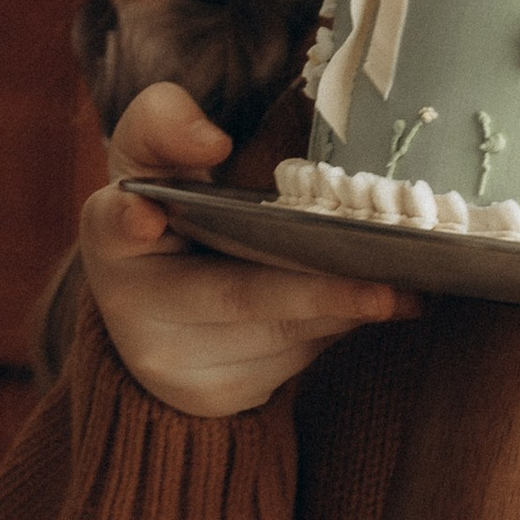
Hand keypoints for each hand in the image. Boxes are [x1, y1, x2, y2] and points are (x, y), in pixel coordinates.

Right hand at [78, 81, 417, 419]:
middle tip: (390, 289)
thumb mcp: (154, 161)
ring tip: (406, 290)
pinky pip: (293, 358)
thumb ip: (166, 124)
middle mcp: (132, 308)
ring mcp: (173, 362)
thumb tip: (210, 139)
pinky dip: (336, 328)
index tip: (142, 217)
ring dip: (344, 310)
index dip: (127, 220)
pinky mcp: (215, 394)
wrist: (156, 310)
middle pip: (234, 296)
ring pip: (278, 335)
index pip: (112, 224)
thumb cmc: (167, 214)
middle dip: (315, 294)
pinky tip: (372, 305)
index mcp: (112, 234)